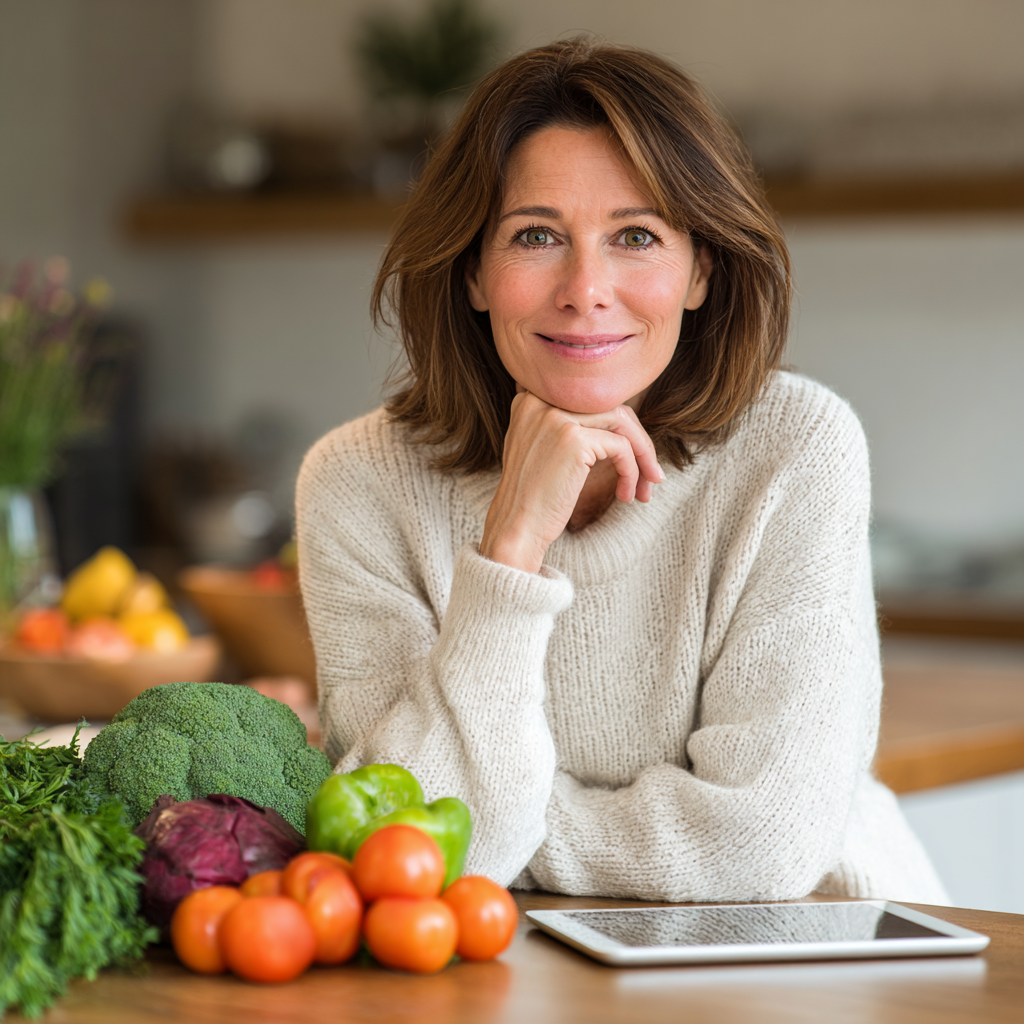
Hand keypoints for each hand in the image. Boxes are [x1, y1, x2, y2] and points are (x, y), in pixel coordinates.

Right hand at [480, 391, 663, 572]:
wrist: (516, 529)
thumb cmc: (534, 498)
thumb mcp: (544, 448)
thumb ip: (569, 425)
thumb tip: (624, 419)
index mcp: (532, 398)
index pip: (591, 398)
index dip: (618, 426)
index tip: (631, 455)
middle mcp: (540, 400)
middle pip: (610, 406)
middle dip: (638, 440)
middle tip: (650, 474)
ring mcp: (556, 418)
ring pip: (622, 422)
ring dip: (642, 455)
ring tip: (645, 486)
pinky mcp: (572, 440)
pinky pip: (621, 448)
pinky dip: (631, 472)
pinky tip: (625, 495)